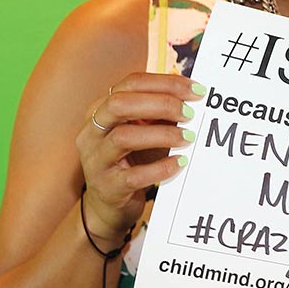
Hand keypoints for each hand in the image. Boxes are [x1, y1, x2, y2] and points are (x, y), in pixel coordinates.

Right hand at [77, 73, 199, 243]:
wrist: (109, 204)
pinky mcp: (107, 186)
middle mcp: (92, 131)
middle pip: (120, 104)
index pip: (130, 83)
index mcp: (100, 110)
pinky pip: (134, 175)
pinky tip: (180, 162)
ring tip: (188, 138)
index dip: (166, 83)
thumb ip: (160, 113)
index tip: (196, 91)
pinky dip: (161, 167)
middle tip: (190, 113)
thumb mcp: (144, 130)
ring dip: (162, 135)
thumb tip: (195, 96)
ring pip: (123, 137)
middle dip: (161, 104)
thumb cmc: (132, 159)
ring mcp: (96, 159)